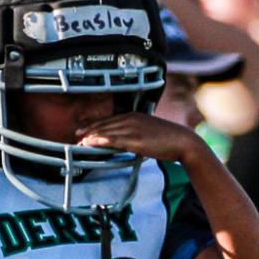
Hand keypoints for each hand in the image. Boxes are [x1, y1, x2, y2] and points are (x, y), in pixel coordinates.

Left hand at [78, 112, 202, 162]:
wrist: (182, 142)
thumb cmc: (168, 139)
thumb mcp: (148, 132)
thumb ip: (135, 135)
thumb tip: (126, 143)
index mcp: (134, 116)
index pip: (109, 119)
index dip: (95, 124)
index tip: (84, 129)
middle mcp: (131, 119)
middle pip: (105, 124)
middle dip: (89, 130)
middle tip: (77, 135)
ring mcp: (133, 129)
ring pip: (107, 131)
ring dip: (92, 136)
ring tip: (80, 142)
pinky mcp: (136, 140)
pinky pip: (114, 140)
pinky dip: (101, 140)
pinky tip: (92, 143)